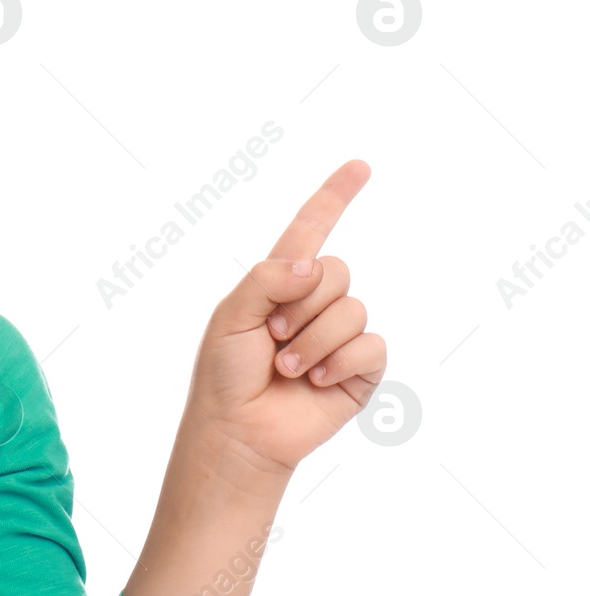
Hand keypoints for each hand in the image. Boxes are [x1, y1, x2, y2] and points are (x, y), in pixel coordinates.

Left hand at [181, 159, 386, 487]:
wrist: (239, 429)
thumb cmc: (225, 373)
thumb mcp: (231, 316)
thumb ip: (267, 279)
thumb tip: (313, 265)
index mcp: (280, 281)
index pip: (311, 230)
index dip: (334, 197)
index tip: (360, 166)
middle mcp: (315, 302)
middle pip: (338, 271)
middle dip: (302, 305)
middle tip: (272, 337)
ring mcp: (340, 335)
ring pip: (353, 309)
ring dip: (313, 340)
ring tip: (285, 367)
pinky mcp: (360, 368)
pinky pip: (370, 346)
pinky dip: (338, 362)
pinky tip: (313, 381)